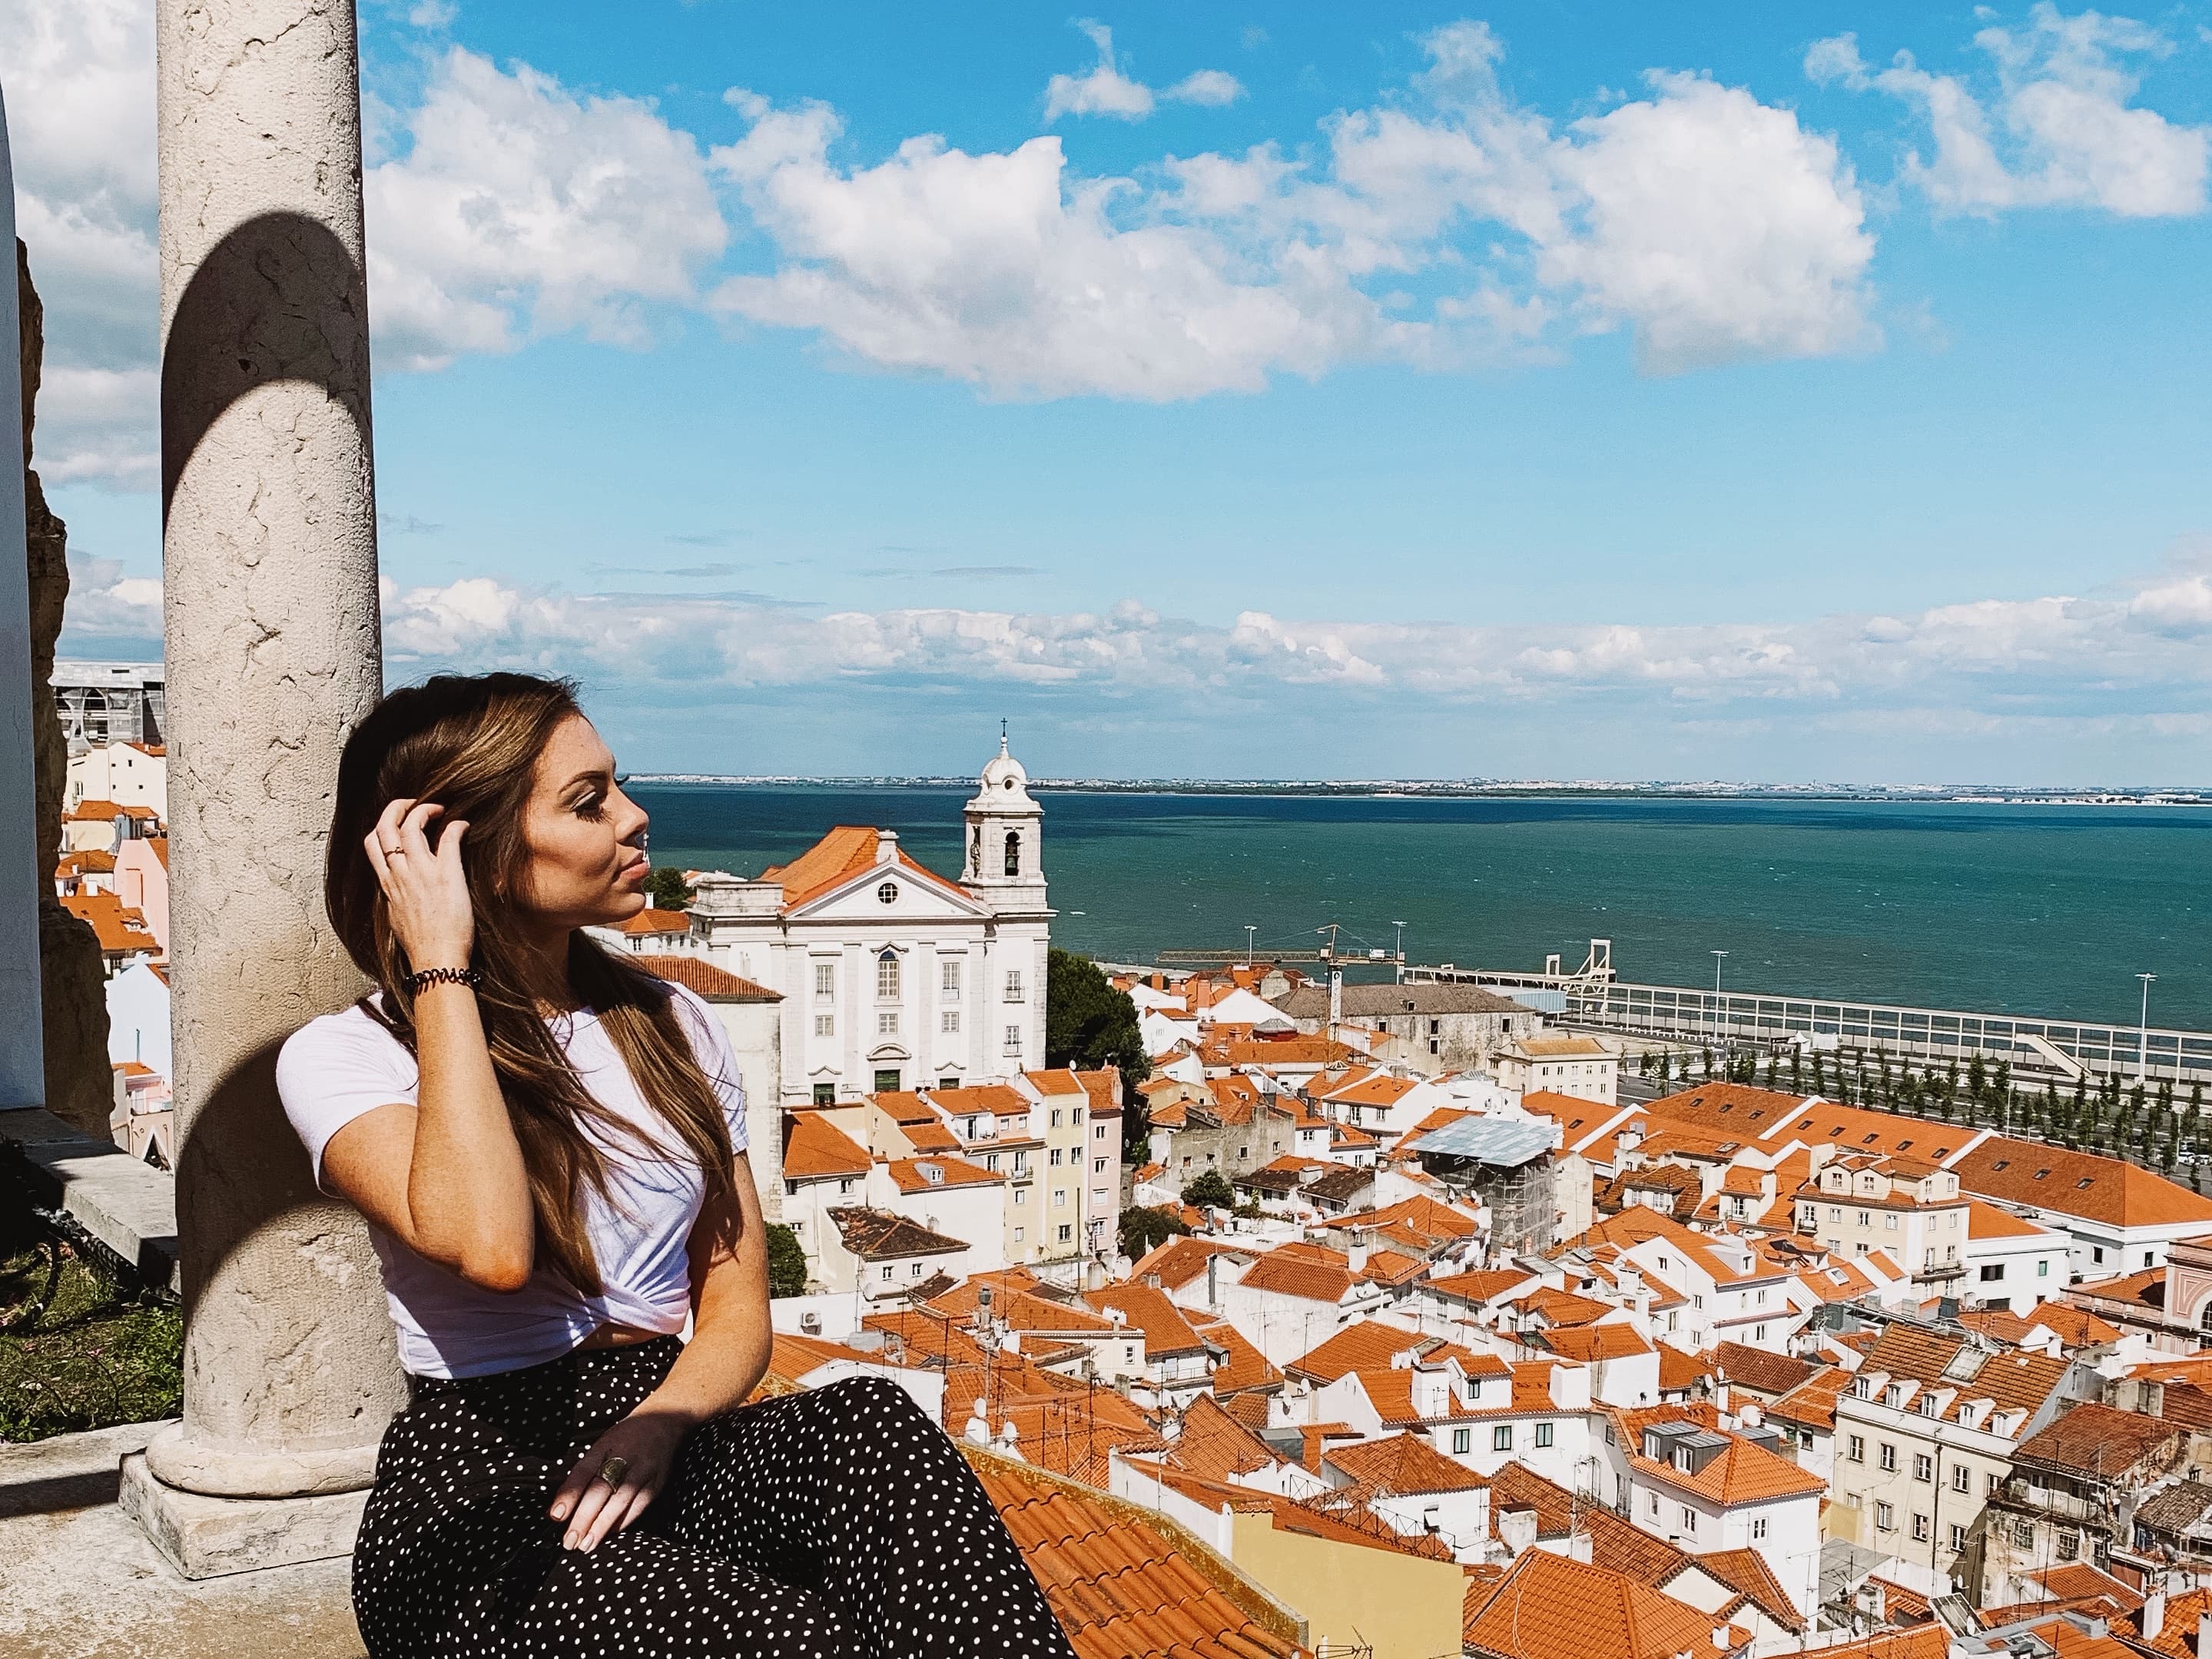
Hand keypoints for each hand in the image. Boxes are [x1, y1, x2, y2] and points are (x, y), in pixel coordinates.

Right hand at [364, 798, 472, 971]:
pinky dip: (457, 825)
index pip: (372, 844)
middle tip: (413, 803)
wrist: (435, 959)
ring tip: (440, 810)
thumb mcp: (397, 918)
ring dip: (426, 810)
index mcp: (387, 884)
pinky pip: (449, 837)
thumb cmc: (421, 945)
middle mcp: (400, 874)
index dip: (382, 826)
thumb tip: (399, 891)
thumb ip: (396, 898)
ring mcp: (421, 872)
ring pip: (412, 825)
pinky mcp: (447, 873)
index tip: (397, 821)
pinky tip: (464, 826)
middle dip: (396, 807)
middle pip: (384, 826)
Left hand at [549, 1407, 689, 1552]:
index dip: (569, 1494)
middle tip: (569, 1540)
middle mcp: (625, 1457)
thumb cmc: (623, 1440)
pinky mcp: (657, 1483)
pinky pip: (637, 1507)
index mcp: (605, 1446)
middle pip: (601, 1489)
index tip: (556, 1516)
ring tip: (586, 1545)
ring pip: (620, 1501)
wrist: (662, 1423)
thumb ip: (581, 1475)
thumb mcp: (600, 1447)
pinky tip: (608, 1535)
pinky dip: (622, 1523)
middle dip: (583, 1517)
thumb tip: (558, 1510)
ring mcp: (643, 1470)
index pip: (583, 1471)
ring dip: (602, 1525)